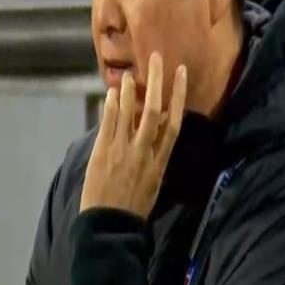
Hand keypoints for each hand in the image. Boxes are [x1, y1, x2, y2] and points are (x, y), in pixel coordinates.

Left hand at [80, 52, 186, 219]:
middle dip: (156, 82)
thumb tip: (158, 129)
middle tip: (156, 59)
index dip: (178, 95)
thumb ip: (156, 155)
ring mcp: (123, 150)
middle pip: (153, 110)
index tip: (180, 73)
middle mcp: (145, 151)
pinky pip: (109, 124)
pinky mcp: (103, 152)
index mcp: (161, 161)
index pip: (174, 122)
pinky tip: (112, 93)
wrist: (110, 225)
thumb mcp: (154, 182)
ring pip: (130, 113)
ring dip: (130, 90)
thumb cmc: (135, 206)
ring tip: (130, 73)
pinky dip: (111, 107)